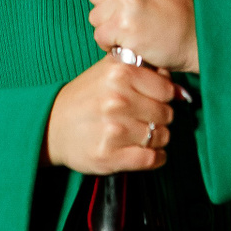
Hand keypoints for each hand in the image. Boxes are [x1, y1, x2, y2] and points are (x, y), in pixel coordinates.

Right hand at [45, 51, 177, 173]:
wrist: (50, 127)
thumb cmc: (84, 98)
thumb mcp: (108, 71)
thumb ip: (143, 71)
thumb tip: (180, 89)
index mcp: (120, 73)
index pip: (167, 90)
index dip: (163, 97)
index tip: (155, 101)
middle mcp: (117, 99)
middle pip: (165, 114)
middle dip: (160, 119)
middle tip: (146, 120)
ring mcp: (114, 129)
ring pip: (160, 137)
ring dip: (156, 139)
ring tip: (142, 135)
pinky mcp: (109, 155)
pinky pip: (151, 159)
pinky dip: (155, 158)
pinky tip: (148, 153)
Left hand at [75, 0, 199, 72]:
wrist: (198, 35)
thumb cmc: (171, 4)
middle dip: (111, 7)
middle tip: (141, 12)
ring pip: (95, 15)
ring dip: (112, 27)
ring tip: (138, 26)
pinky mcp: (125, 24)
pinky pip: (99, 36)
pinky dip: (113, 44)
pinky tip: (134, 40)